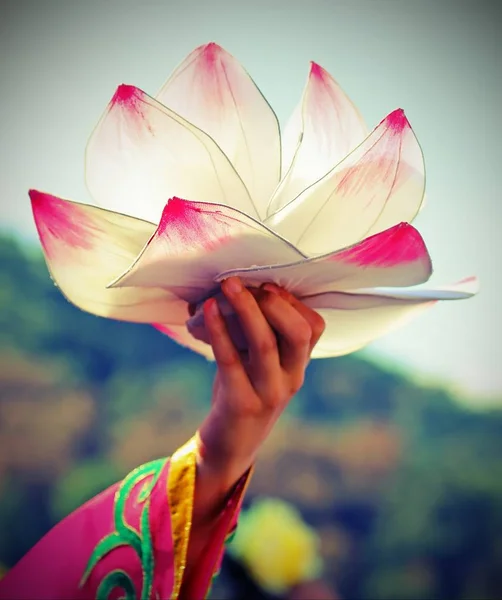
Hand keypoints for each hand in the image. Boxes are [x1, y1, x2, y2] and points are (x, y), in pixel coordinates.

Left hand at [198, 276, 324, 487]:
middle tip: (245, 281)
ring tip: (227, 286)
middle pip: (298, 333)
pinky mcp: (241, 403)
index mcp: (299, 365)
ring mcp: (269, 394)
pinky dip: (219, 330)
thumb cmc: (243, 391)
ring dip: (246, 309)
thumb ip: (262, 333)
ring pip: (266, 343)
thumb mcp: (261, 363)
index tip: (266, 285)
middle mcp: (291, 379)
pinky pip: (230, 360)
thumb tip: (239, 287)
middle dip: (274, 301)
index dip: (292, 301)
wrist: (230, 444)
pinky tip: (207, 311)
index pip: (314, 327)